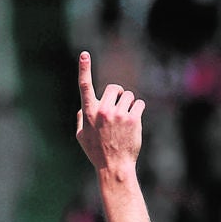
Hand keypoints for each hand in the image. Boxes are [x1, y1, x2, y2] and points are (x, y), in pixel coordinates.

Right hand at [75, 51, 143, 171]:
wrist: (114, 166)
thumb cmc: (96, 152)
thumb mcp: (81, 136)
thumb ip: (81, 118)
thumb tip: (83, 107)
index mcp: (89, 113)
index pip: (85, 87)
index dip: (84, 69)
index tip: (84, 55)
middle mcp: (103, 111)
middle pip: (113, 88)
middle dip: (116, 94)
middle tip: (117, 107)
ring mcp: (119, 114)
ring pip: (128, 96)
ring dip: (128, 104)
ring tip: (125, 119)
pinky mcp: (133, 118)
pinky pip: (139, 103)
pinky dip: (138, 110)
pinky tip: (133, 122)